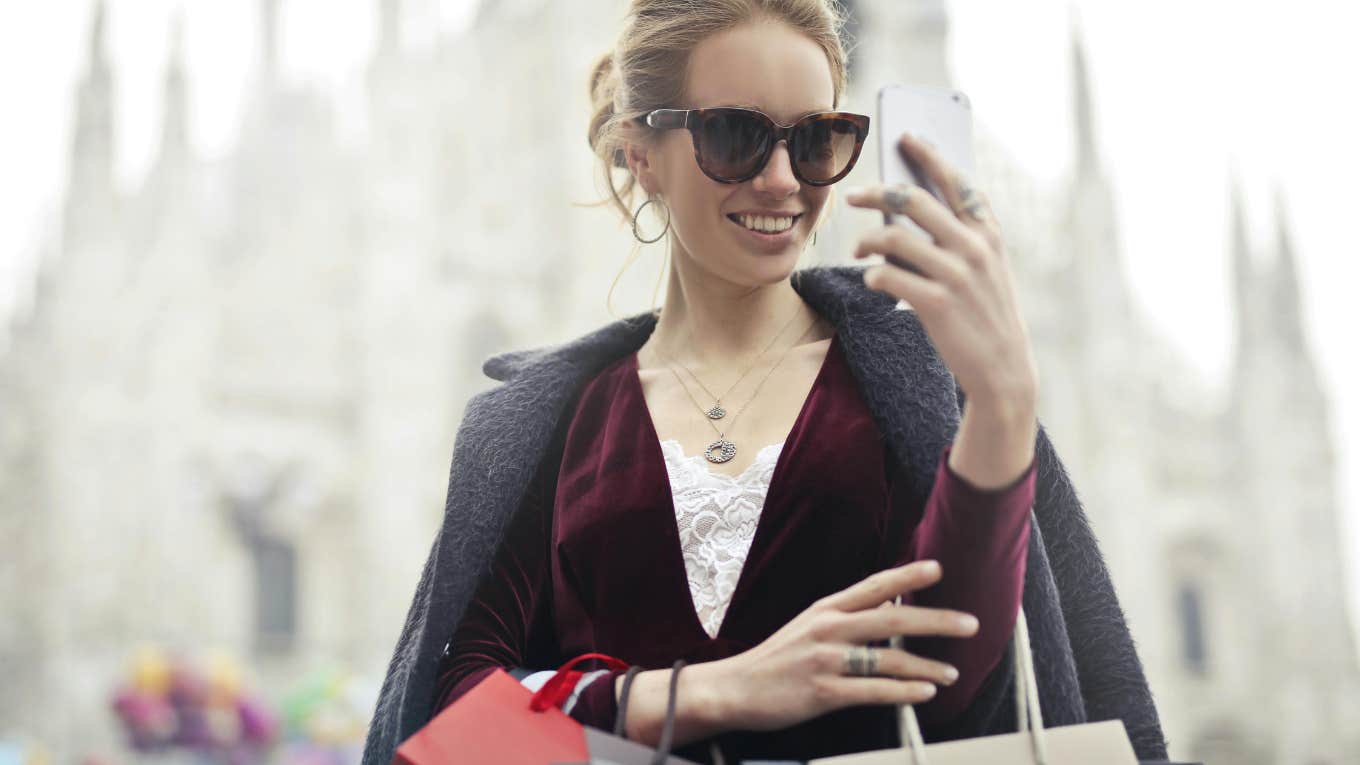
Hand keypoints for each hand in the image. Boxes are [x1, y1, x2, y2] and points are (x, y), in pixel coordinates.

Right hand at [707, 559, 977, 732]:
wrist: (736, 687)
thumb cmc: (777, 658)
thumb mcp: (810, 625)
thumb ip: (847, 615)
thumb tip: (890, 606)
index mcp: (826, 609)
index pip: (874, 586)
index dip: (908, 575)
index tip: (939, 568)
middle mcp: (828, 629)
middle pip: (893, 619)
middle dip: (937, 620)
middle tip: (970, 624)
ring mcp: (826, 660)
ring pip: (888, 659)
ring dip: (927, 666)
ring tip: (952, 673)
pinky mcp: (823, 692)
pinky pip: (873, 691)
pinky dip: (903, 692)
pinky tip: (925, 694)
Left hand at [844, 133, 1038, 411]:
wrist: (1003, 368)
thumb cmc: (985, 313)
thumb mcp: (988, 269)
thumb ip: (960, 237)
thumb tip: (906, 211)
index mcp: (988, 233)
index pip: (956, 181)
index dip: (929, 156)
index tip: (905, 138)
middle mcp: (974, 248)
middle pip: (914, 201)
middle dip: (877, 192)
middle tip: (853, 194)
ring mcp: (956, 275)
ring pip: (894, 238)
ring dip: (867, 240)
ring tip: (858, 249)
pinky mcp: (937, 304)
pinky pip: (888, 277)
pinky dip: (873, 275)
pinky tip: (872, 279)